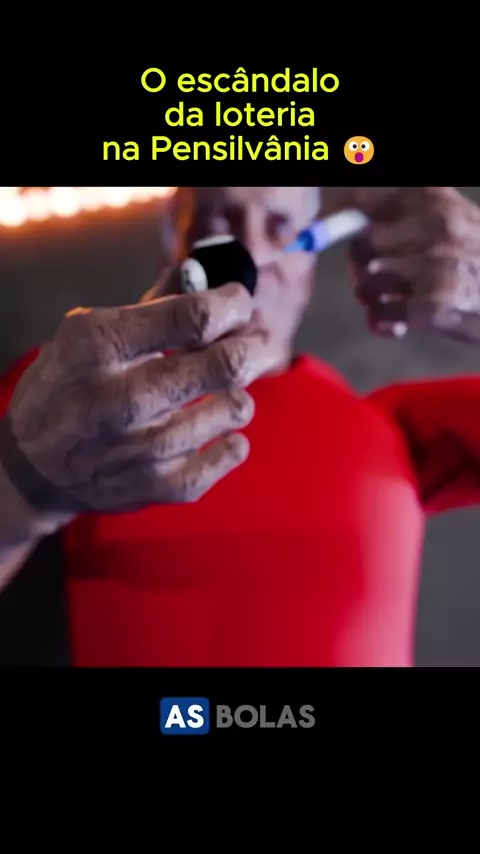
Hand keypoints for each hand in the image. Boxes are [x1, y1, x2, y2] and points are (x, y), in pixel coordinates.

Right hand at [2, 284, 276, 528]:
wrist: (32, 468)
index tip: (237, 302)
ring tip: (222, 393)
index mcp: (100, 346)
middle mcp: (121, 398)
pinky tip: (220, 431)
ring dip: (237, 395)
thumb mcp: (85, 332)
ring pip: (236, 408)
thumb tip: (203, 273)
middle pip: (225, 364)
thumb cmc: (67, 387)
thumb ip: (149, 305)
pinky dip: (233, 440)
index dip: (231, 303)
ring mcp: (142, 448)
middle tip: (252, 342)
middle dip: (250, 346)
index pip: (195, 316)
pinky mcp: (159, 485)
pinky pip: (231, 454)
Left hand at [321, 188, 479, 341]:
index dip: (334, 217)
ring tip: (394, 302)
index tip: (319, 231)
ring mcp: (437, 263)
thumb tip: (331, 221)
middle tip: (380, 280)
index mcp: (433, 198)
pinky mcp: (436, 303)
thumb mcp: (445, 227)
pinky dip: (384, 323)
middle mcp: (436, 224)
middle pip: (361, 246)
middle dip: (362, 268)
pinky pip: (380, 313)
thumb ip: (398, 222)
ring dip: (373, 298)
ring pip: (368, 281)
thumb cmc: (472, 265)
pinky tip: (399, 325)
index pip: (362, 198)